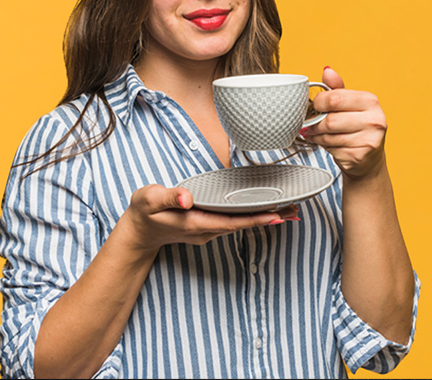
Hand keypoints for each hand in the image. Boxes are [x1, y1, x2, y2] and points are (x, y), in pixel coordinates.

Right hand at [113, 184, 298, 252]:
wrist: (138, 234)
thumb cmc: (144, 213)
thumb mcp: (149, 199)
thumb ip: (169, 197)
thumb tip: (187, 198)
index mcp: (195, 223)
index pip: (231, 221)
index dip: (253, 219)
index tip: (275, 216)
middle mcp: (206, 230)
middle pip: (242, 225)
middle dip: (267, 218)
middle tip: (293, 211)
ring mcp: (208, 231)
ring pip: (240, 225)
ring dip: (262, 218)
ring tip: (287, 211)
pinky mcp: (208, 227)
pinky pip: (234, 223)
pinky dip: (250, 217)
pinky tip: (262, 212)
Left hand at [300, 67, 387, 179]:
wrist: (369, 159)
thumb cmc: (357, 127)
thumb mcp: (350, 104)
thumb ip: (337, 88)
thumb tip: (327, 70)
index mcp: (370, 101)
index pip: (335, 98)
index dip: (318, 102)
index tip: (315, 105)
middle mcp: (374, 120)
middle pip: (330, 120)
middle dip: (315, 122)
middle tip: (311, 122)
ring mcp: (368, 140)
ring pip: (328, 136)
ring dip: (317, 135)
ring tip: (317, 133)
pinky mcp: (359, 156)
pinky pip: (331, 149)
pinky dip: (323, 146)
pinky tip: (327, 143)